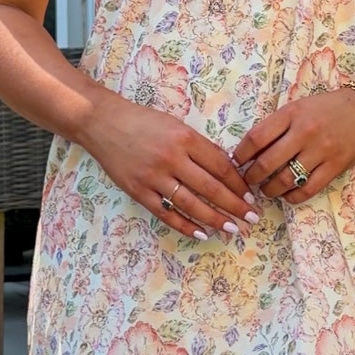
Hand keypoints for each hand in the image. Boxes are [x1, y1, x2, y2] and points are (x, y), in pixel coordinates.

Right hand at [81, 91, 258, 240]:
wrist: (102, 123)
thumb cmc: (143, 122)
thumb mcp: (176, 125)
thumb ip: (199, 147)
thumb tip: (227, 169)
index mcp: (185, 138)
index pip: (221, 166)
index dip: (239, 184)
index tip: (251, 196)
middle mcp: (171, 158)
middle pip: (211, 187)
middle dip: (235, 205)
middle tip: (252, 218)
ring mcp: (153, 177)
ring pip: (191, 204)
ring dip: (215, 219)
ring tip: (232, 228)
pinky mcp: (138, 191)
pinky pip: (166, 213)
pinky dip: (185, 225)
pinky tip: (201, 233)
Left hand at [232, 89, 354, 202]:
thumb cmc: (326, 108)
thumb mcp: (298, 107)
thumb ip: (277, 126)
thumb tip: (250, 151)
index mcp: (291, 114)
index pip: (256, 137)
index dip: (241, 154)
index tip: (236, 162)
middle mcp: (305, 132)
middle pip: (267, 162)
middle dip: (252, 177)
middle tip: (248, 180)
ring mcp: (321, 150)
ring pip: (285, 179)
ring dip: (270, 190)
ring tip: (266, 190)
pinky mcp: (335, 166)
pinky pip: (308, 189)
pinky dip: (293, 197)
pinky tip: (287, 195)